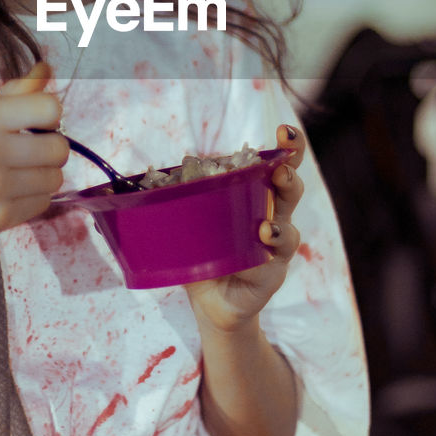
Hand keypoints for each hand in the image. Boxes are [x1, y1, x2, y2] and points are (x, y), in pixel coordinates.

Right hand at [0, 61, 68, 246]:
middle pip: (60, 148)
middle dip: (50, 149)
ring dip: (43, 175)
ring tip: (17, 174)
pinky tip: (10, 193)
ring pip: (56, 178)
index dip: (50, 116)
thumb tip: (47, 68)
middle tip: (28, 152)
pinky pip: (44, 202)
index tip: (37, 123)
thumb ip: (17, 91)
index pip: (49, 109)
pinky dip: (33, 197)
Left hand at [183, 124, 303, 333]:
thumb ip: (180, 202)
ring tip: (266, 227)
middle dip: (289, 176)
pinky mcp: (270, 278)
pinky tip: (257, 255)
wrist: (211, 303)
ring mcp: (275, 251)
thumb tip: (143, 179)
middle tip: (280, 170)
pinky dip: (262, 262)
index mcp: (257, 199)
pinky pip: (270, 268)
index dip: (288, 149)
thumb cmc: (204, 255)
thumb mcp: (191, 224)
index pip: (279, 167)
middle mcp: (273, 220)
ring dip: (278, 227)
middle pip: (291, 193)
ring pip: (288, 232)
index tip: (284, 131)